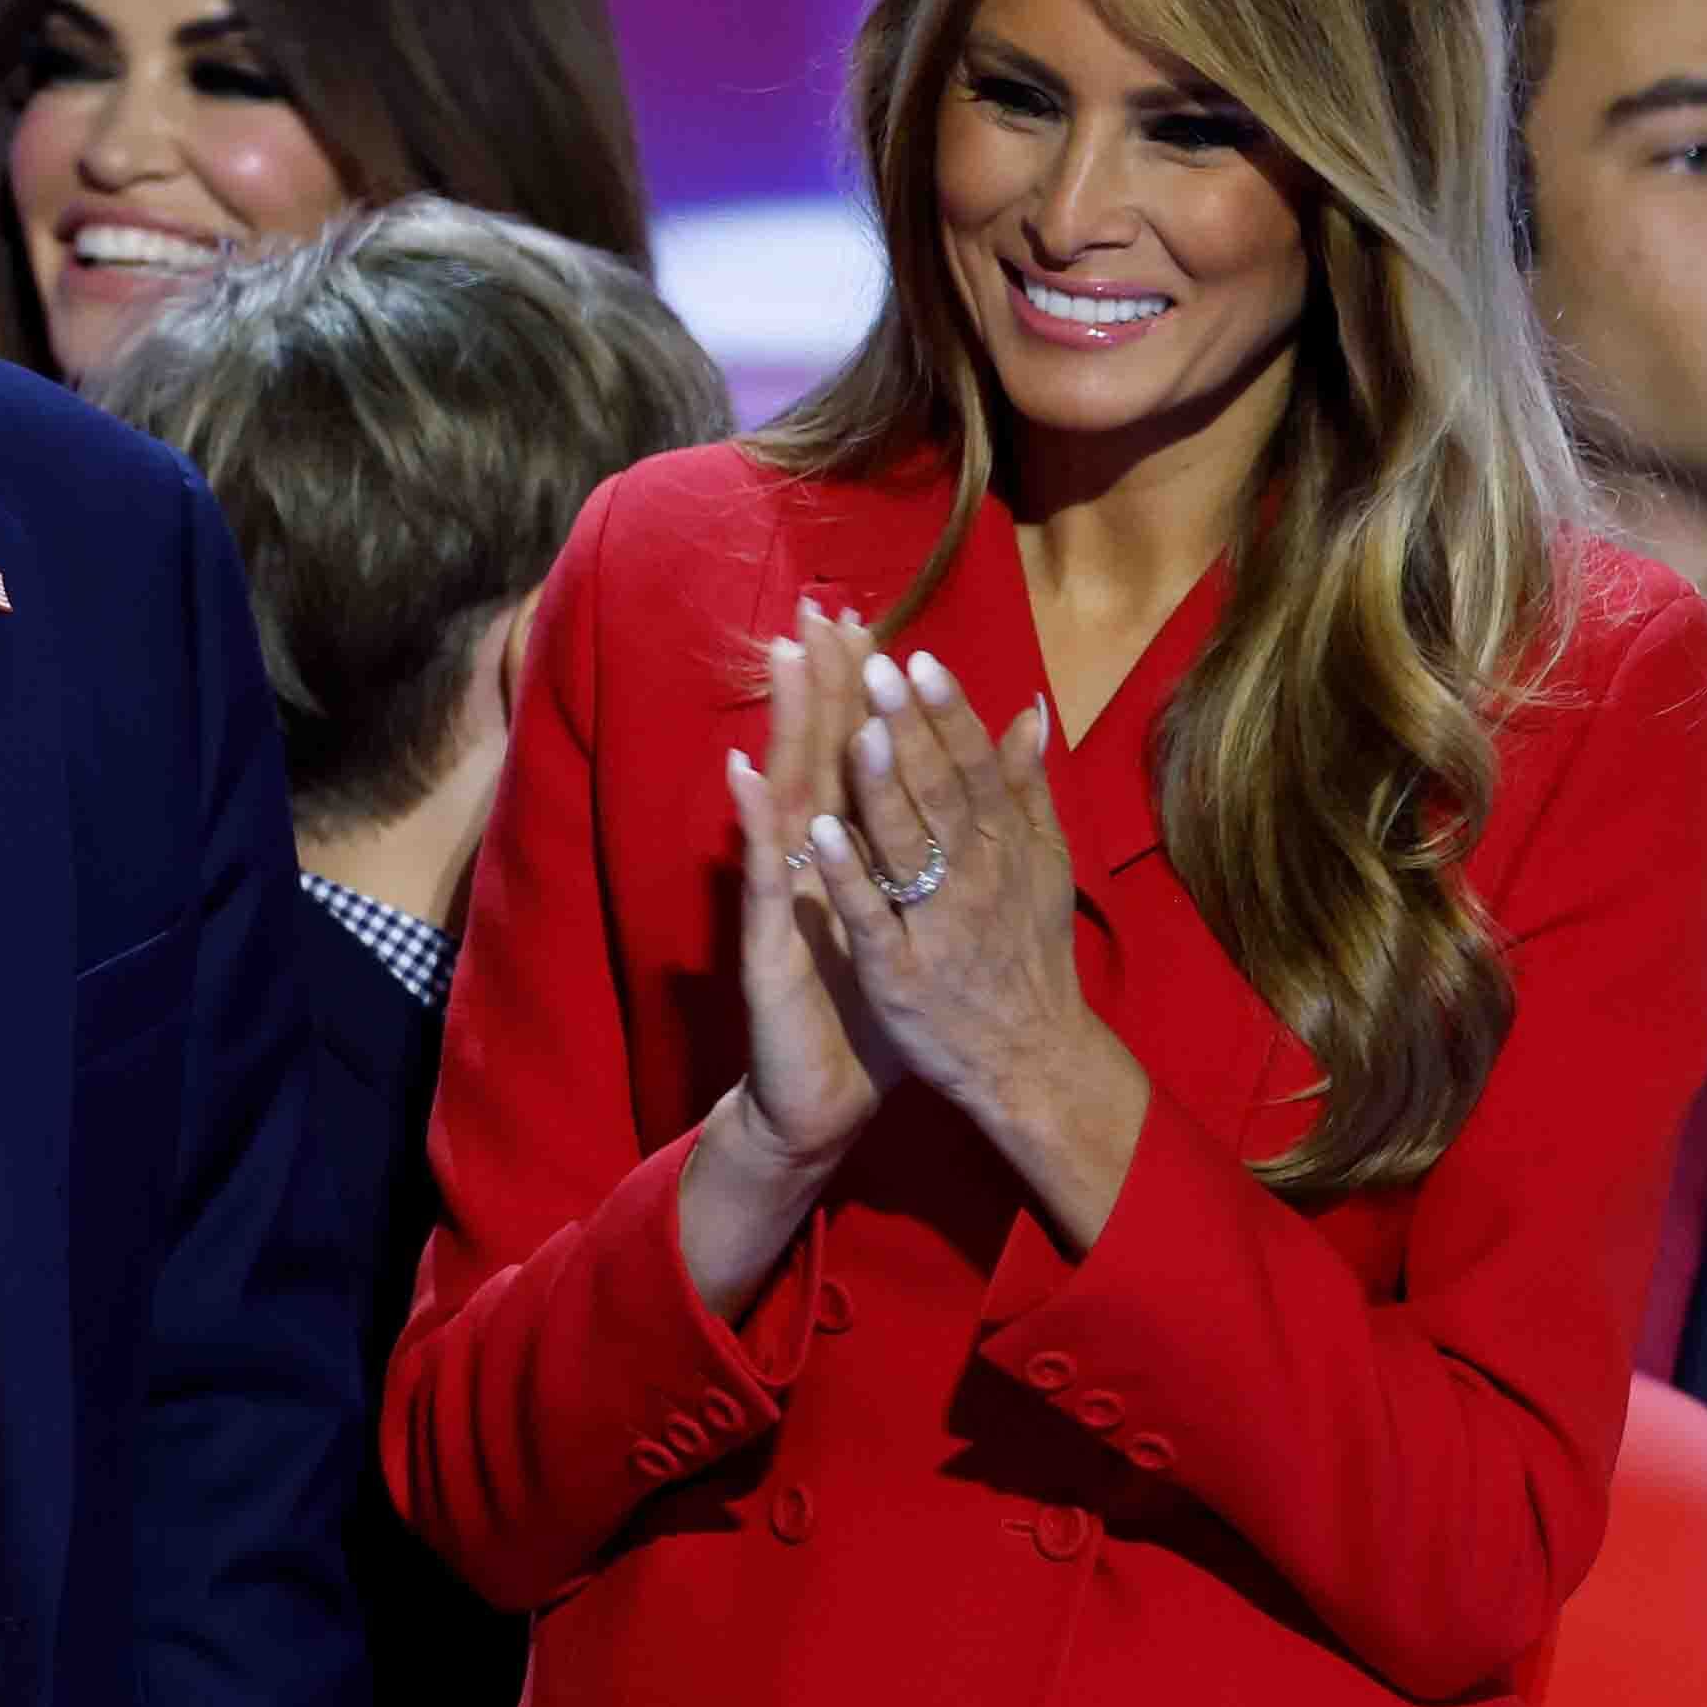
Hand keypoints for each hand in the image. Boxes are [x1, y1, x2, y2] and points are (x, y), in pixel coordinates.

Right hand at [718, 598, 907, 1174]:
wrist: (822, 1095)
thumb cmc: (868, 1010)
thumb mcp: (909, 923)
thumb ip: (926, 859)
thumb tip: (957, 803)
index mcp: (847, 856)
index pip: (853, 757)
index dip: (858, 694)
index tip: (867, 620)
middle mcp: (808, 864)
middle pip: (816, 757)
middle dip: (818, 684)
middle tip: (817, 611)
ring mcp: (783, 896)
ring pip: (786, 797)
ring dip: (785, 728)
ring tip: (785, 661)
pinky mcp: (768, 940)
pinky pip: (765, 876)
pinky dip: (759, 825)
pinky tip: (749, 776)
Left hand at [802, 646, 1098, 1125]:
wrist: (1030, 1059)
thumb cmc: (1025, 954)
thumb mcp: (1040, 868)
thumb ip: (1028, 790)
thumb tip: (1029, 710)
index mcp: (1005, 848)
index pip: (975, 767)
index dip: (947, 713)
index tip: (918, 656)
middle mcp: (977, 879)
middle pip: (941, 793)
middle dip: (908, 730)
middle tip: (876, 666)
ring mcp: (939, 926)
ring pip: (908, 847)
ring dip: (882, 788)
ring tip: (857, 730)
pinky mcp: (900, 973)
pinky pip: (873, 918)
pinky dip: (849, 876)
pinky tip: (820, 834)